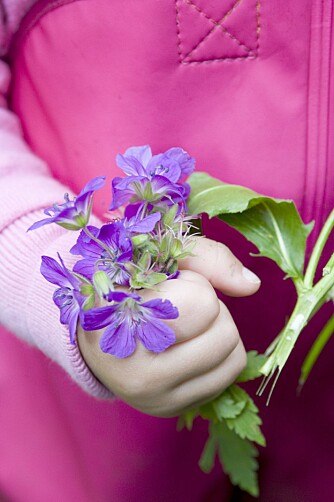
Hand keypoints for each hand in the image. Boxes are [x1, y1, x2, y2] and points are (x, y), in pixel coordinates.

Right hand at [77, 237, 260, 416]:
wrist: (92, 335)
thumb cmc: (129, 288)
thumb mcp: (159, 258)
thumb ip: (208, 259)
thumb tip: (252, 286)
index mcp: (123, 322)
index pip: (203, 303)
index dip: (193, 285)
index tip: (167, 288)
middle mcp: (135, 370)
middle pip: (224, 333)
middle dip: (211, 310)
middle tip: (181, 307)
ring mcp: (152, 397)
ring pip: (233, 358)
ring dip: (217, 332)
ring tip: (186, 325)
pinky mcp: (167, 410)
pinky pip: (227, 378)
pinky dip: (218, 355)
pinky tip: (189, 346)